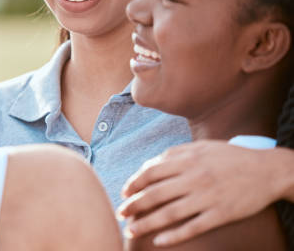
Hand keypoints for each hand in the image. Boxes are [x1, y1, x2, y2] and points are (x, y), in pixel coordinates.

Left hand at [116, 140, 283, 246]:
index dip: (133, 183)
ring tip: (131, 231)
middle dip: (133, 205)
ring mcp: (207, 197)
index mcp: (187, 160)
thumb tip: (149, 164)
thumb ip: (174, 154)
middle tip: (120, 213)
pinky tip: (159, 241)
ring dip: (146, 223)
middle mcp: (194, 178)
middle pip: (154, 194)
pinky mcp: (220, 214)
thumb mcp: (201, 147)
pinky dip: (174, 236)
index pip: (150, 172)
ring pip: (169, 213)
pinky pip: (192, 227)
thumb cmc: (230, 157)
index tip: (124, 193)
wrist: (268, 170)